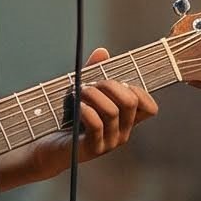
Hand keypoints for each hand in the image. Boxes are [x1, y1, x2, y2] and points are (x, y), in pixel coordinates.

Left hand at [21, 51, 156, 182]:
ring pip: (112, 111)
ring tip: (78, 92)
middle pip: (130, 103)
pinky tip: (78, 106)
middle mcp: (122, 133)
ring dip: (93, 95)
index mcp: (126, 121)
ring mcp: (109, 143)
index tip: (115, 84)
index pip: (150, 108)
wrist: (50, 147)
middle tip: (91, 83)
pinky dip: (86, 110)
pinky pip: (96, 125)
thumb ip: (95, 72)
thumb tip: (103, 52)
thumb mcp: (84, 92)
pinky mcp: (93, 149)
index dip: (137, 90)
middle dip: (110, 86)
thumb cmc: (69, 119)